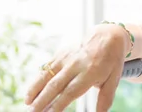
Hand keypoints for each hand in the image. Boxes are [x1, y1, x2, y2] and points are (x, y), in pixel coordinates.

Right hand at [25, 24, 141, 111]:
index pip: (71, 91)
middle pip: (55, 85)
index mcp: (91, 72)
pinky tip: (29, 95)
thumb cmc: (112, 61)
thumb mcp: (114, 78)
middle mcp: (76, 64)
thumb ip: (105, 98)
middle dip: (42, 101)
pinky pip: (46, 68)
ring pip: (47, 76)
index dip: (58, 104)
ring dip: (35, 91)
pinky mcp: (61, 54)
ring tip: (28, 105)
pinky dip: (36, 81)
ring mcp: (67, 58)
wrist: (108, 35)